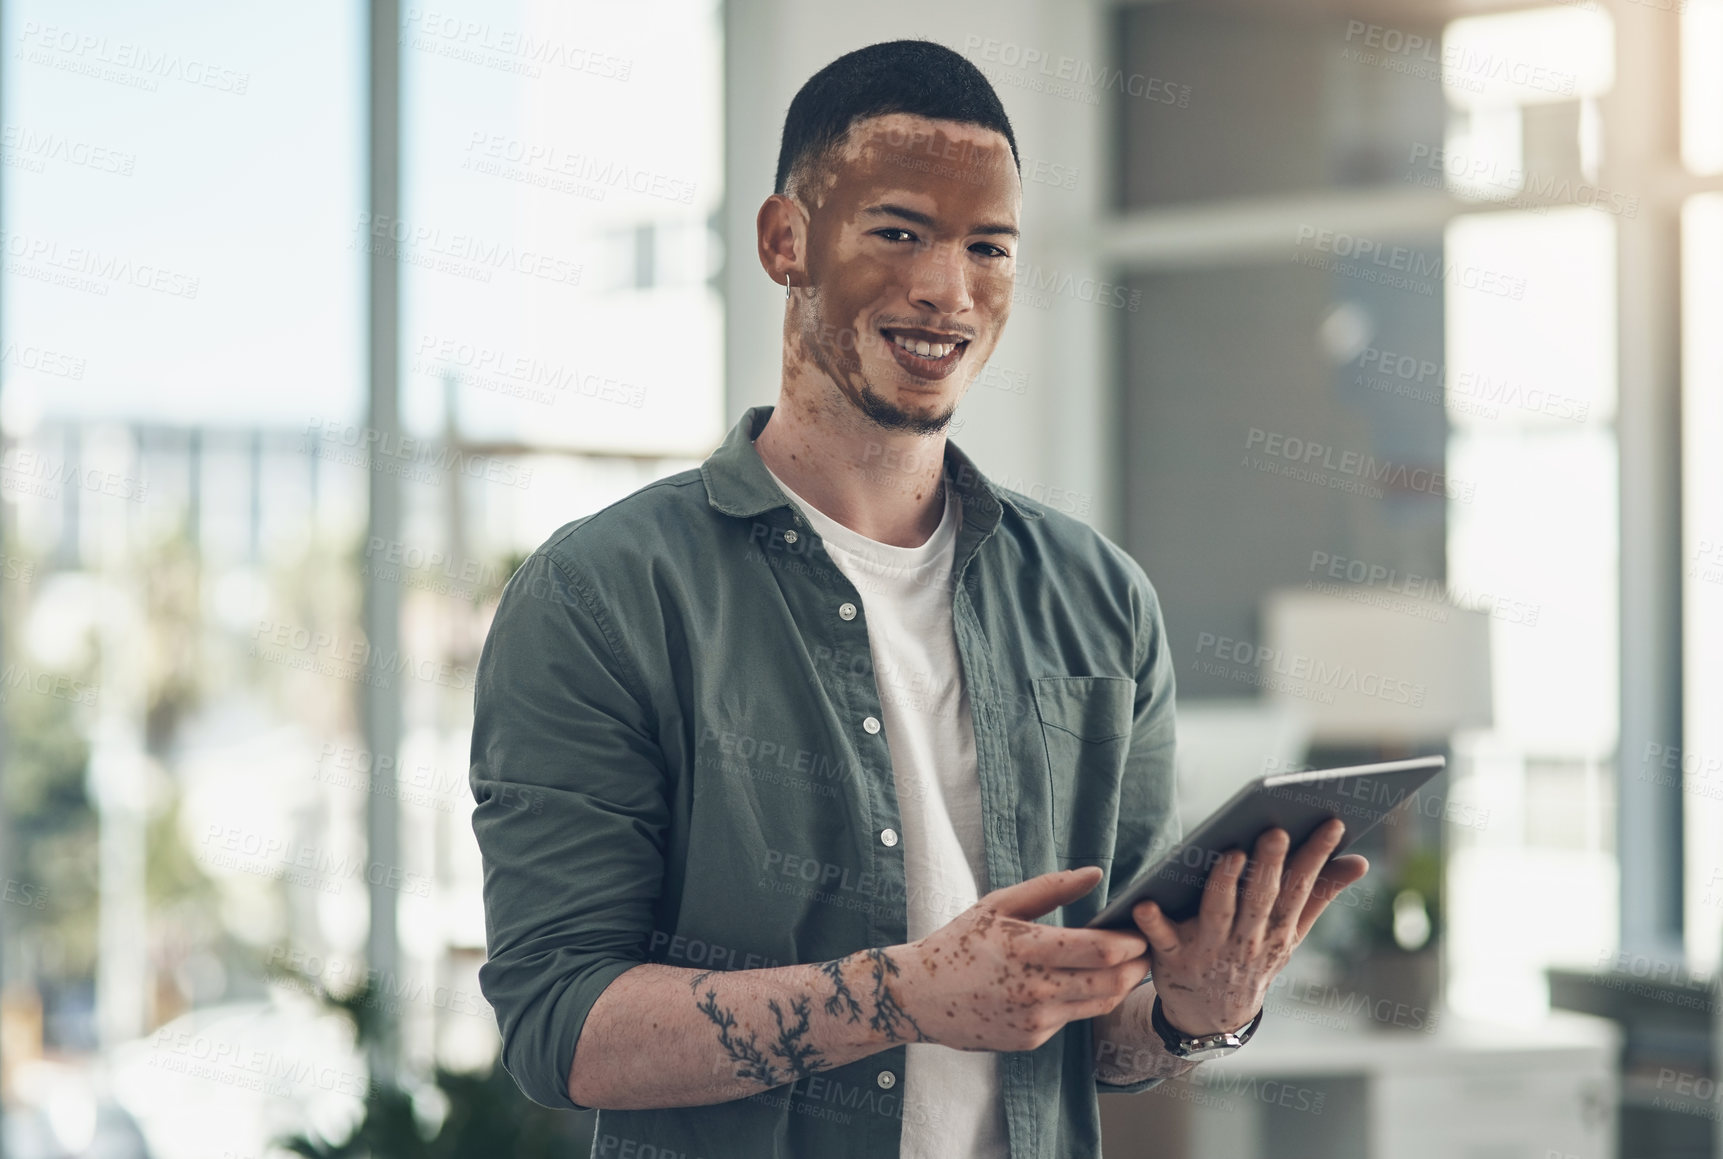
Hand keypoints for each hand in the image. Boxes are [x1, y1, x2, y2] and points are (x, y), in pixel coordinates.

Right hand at [893, 866, 1149, 1052]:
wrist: (921, 997)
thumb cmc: (959, 942)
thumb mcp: (998, 904)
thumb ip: (1050, 888)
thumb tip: (1095, 873)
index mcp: (1026, 949)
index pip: (1100, 950)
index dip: (1131, 942)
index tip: (1141, 931)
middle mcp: (1035, 989)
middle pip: (1111, 983)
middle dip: (1137, 966)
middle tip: (1146, 950)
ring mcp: (1035, 1020)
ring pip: (1099, 1004)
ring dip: (1120, 985)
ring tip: (1126, 966)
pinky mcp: (1032, 1038)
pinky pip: (1072, 1018)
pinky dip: (1083, 999)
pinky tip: (1078, 983)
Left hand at [1131, 819, 1368, 1034]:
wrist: (1213, 1017)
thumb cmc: (1253, 957)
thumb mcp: (1290, 934)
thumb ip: (1320, 894)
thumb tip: (1360, 861)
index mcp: (1278, 930)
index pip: (1300, 888)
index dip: (1316, 856)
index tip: (1332, 823)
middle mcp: (1246, 939)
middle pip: (1260, 898)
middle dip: (1269, 865)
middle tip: (1275, 830)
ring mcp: (1208, 949)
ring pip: (1217, 912)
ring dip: (1224, 885)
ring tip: (1231, 854)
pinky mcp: (1172, 957)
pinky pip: (1161, 938)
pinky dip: (1152, 923)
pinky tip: (1144, 902)